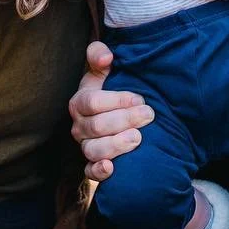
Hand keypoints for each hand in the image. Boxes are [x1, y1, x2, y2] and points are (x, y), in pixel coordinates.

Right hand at [67, 41, 153, 180]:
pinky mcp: (93, 165)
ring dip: (117, 145)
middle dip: (125, 120)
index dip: (116, 100)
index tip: (139, 98)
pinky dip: (99, 172)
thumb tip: (105, 57)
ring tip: (138, 138)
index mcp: (80, 102)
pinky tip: (112, 168)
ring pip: (94, 150)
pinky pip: (90, 172)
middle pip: (97, 126)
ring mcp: (85, 146)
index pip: (92, 102)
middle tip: (149, 114)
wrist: (117, 114)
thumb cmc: (111, 89)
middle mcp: (79, 126)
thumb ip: (99, 55)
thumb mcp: (103, 69)